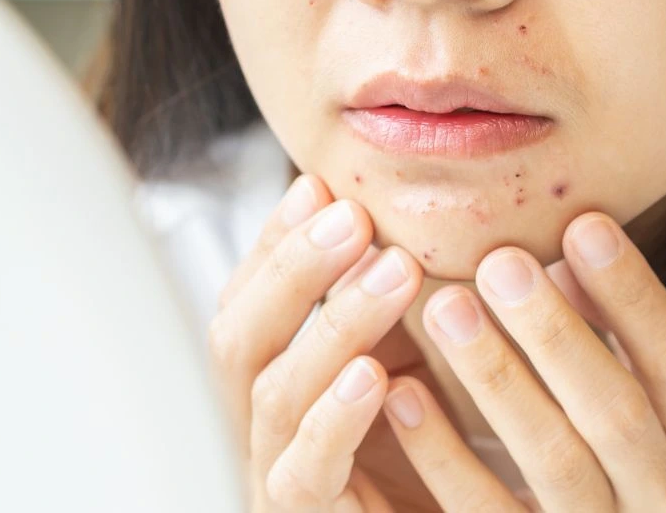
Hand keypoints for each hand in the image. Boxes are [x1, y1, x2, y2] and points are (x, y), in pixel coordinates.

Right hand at [207, 174, 432, 510]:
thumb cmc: (427, 470)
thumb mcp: (410, 370)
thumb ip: (396, 309)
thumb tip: (413, 221)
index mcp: (275, 386)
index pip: (248, 302)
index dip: (274, 242)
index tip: (318, 187)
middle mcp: (259, 429)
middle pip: (238, 338)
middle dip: (291, 268)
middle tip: (352, 215)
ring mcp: (275, 477)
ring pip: (274, 394)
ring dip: (334, 323)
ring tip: (394, 269)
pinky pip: (305, 471)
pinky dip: (334, 418)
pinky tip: (372, 374)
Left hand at [382, 213, 665, 511]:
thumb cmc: (612, 463)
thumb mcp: (634, 401)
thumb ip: (606, 330)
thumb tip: (567, 240)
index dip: (632, 291)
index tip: (582, 224)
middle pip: (616, 410)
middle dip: (557, 333)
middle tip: (501, 262)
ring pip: (555, 460)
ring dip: (498, 378)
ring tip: (445, 308)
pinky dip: (443, 453)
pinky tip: (401, 394)